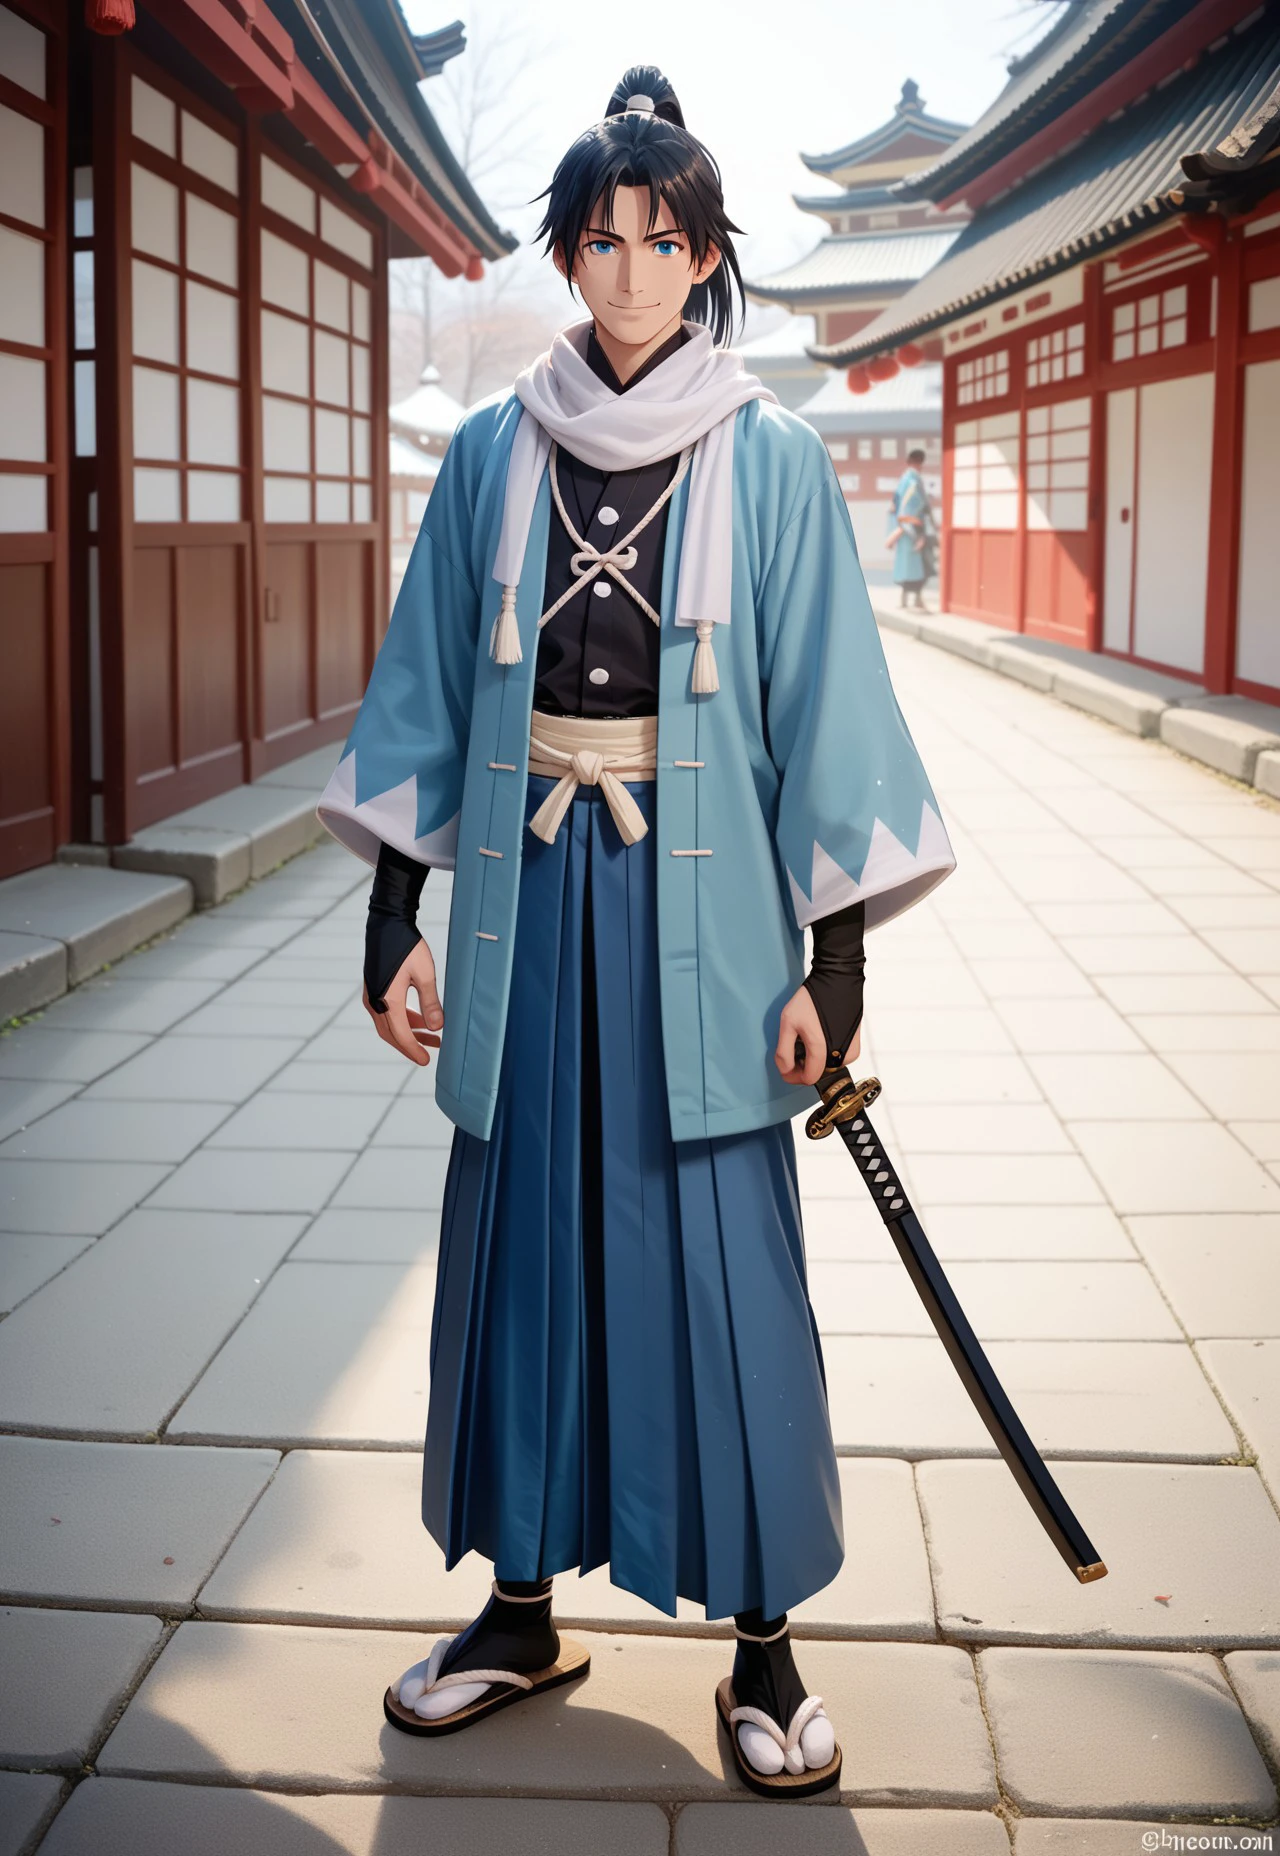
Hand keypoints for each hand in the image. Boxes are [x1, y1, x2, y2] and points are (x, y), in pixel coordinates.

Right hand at [363, 939, 442, 1066]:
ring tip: (432, 1037)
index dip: (413, 1050)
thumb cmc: (407, 946)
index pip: (400, 1035)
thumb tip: (438, 1027)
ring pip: (389, 1025)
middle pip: (391, 1035)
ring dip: (408, 1033)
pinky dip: (402, 1020)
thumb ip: (431, 1002)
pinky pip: (387, 1013)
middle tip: (428, 1054)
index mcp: (388, 1000)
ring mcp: (372, 996)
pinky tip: (420, 1019)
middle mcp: (376, 1001)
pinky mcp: (374, 989)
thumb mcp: (425, 974)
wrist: (386, 924)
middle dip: (410, 1046)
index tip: (426, 1060)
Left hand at [775, 984, 860, 1088]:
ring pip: (827, 1066)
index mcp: (822, 1049)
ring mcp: (851, 1050)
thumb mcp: (788, 1022)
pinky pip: (836, 1057)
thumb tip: (786, 1072)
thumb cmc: (812, 999)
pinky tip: (819, 1035)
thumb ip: (783, 1051)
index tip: (786, 1064)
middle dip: (803, 1064)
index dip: (793, 1075)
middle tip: (796, 1044)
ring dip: (814, 1058)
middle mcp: (840, 1054)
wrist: (838, 981)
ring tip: (808, 1037)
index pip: (808, 1079)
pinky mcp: (855, 1045)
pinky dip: (825, 1052)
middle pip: (817, 1073)